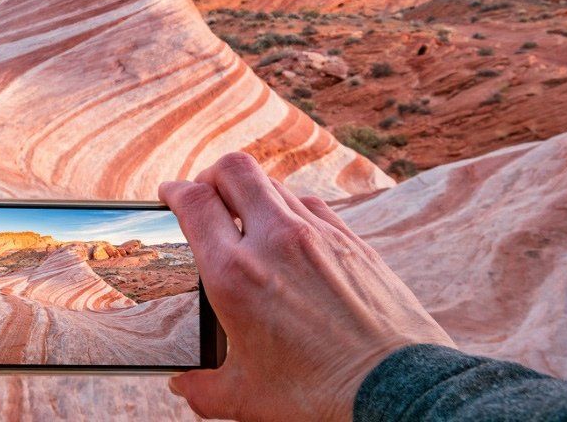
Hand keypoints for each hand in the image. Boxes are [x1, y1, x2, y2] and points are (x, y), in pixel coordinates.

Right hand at [159, 152, 453, 420]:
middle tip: (206, 193)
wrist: (396, 389)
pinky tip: (290, 232)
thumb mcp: (245, 398)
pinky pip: (311, 204)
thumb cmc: (319, 396)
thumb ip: (203, 387)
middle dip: (211, 174)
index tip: (170, 195)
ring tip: (246, 216)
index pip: (195, 202)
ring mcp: (318, 235)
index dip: (175, 191)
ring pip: (274, 184)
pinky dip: (290, 209)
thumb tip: (184, 383)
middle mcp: (274, 241)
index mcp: (235, 275)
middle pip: (233, 169)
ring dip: (252, 192)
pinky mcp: (352, 241)